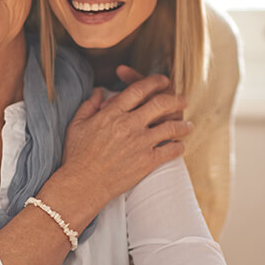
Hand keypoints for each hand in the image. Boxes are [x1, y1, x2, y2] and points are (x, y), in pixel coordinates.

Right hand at [62, 73, 190, 203]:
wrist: (83, 184)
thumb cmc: (77, 155)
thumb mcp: (77, 124)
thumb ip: (89, 105)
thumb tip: (98, 91)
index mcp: (112, 113)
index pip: (139, 89)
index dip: (154, 82)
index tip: (163, 81)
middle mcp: (129, 125)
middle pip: (160, 104)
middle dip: (175, 99)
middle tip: (183, 100)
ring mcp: (140, 143)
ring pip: (170, 127)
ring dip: (182, 125)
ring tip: (188, 125)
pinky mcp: (147, 161)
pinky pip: (170, 150)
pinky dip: (178, 146)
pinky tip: (180, 145)